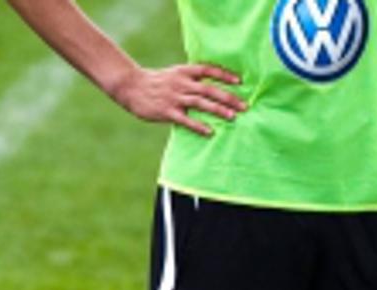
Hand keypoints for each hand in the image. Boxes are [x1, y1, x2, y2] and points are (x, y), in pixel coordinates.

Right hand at [108, 64, 245, 135]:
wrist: (130, 86)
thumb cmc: (156, 82)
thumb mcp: (175, 74)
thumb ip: (192, 79)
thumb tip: (213, 87)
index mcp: (185, 72)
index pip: (209, 70)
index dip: (225, 75)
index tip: (240, 81)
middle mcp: (182, 83)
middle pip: (209, 89)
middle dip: (229, 97)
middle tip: (245, 106)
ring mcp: (174, 97)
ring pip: (200, 103)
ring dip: (218, 110)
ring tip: (233, 117)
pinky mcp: (166, 111)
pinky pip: (186, 120)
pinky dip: (198, 125)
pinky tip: (210, 132)